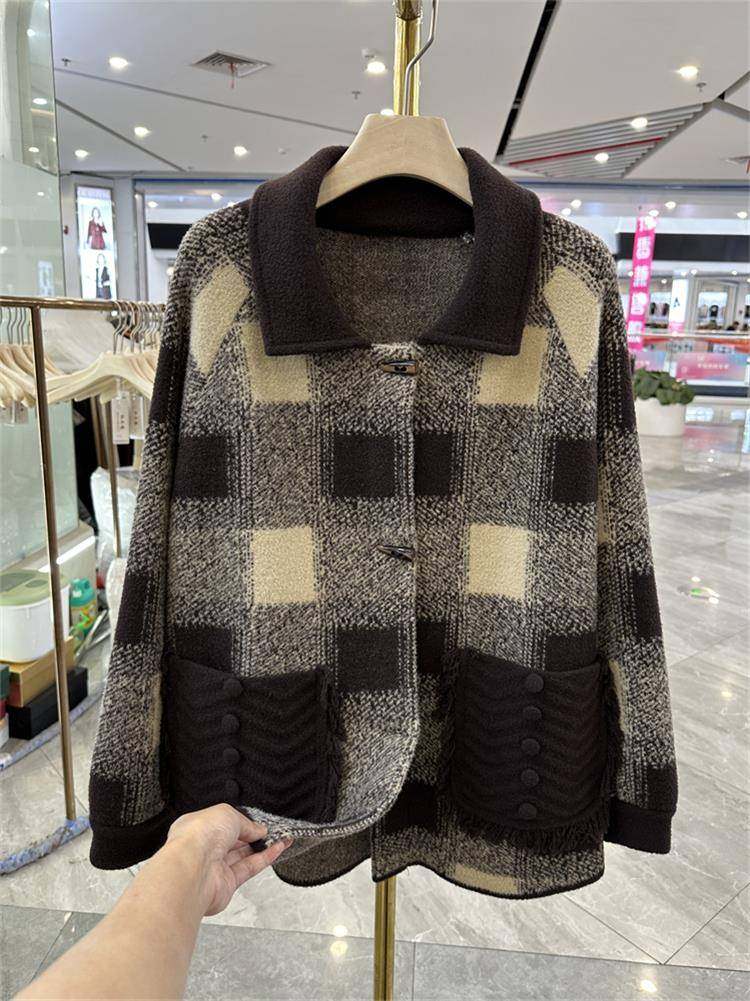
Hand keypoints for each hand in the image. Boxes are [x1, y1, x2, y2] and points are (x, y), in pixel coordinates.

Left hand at [165, 804, 291, 915]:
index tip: (257, 821)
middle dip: (253, 835)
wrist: (193, 869)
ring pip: (243, 856)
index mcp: (196, 827)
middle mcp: (204, 849)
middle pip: (233, 841)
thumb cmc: (198, 837)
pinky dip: (265, 859)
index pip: (221, 823)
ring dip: (262, 847)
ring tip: (280, 838)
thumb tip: (258, 829)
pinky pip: (249, 868)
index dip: (240, 822)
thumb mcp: (227, 813)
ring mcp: (214, 867)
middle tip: (271, 830)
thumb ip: (246, 821)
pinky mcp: (226, 884)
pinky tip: (277, 849)